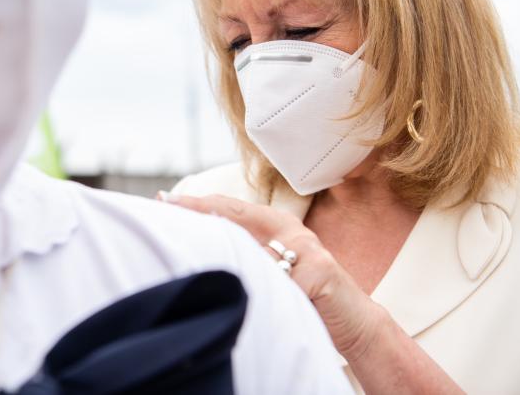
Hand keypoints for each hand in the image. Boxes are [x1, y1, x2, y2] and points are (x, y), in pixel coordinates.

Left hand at [156, 192, 381, 359]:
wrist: (355, 320)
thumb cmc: (307, 296)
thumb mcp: (276, 271)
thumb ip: (250, 254)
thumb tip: (199, 246)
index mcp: (278, 225)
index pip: (231, 208)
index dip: (198, 203)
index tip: (164, 199)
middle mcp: (291, 230)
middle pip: (236, 217)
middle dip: (198, 212)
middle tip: (163, 206)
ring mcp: (308, 248)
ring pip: (254, 250)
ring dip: (223, 254)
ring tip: (184, 249)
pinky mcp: (321, 272)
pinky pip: (281, 284)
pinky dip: (264, 295)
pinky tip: (246, 300)